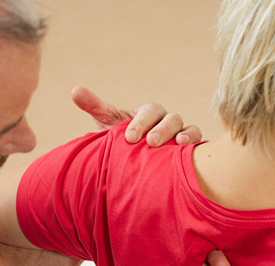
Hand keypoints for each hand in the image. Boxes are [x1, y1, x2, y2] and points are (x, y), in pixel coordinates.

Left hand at [71, 86, 202, 146]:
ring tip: (178, 144)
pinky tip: (189, 153)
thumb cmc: (121, 142)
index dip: (141, 122)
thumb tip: (74, 90)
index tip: (129, 138)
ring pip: (187, 128)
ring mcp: (181, 134)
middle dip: (161, 129)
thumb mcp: (107, 124)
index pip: (149, 111)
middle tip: (150, 142)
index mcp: (148, 114)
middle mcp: (167, 121)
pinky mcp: (190, 150)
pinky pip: (199, 143)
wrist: (133, 165)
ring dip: (184, 135)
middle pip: (171, 118)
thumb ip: (95, 106)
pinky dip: (197, 145)